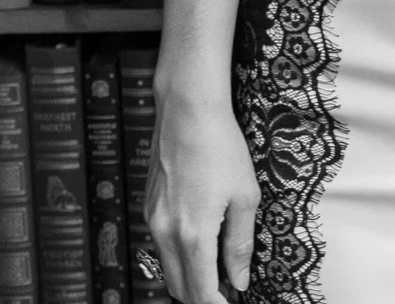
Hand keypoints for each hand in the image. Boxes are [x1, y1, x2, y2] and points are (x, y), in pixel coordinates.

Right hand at [145, 88, 261, 303]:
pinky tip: (202, 237)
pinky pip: (162, 244)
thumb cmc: (221, 147)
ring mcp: (153, 220)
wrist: (188, 111)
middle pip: (179, 288)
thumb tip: (240, 280)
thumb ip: (240, 244)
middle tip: (229, 287)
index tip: (234, 300)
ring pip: (168, 268)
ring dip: (191, 276)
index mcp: (192, 235)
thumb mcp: (245, 195)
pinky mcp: (149, 207)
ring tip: (220, 264)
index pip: (200, 293)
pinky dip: (180, 254)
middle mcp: (165, 233)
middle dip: (203, 296)